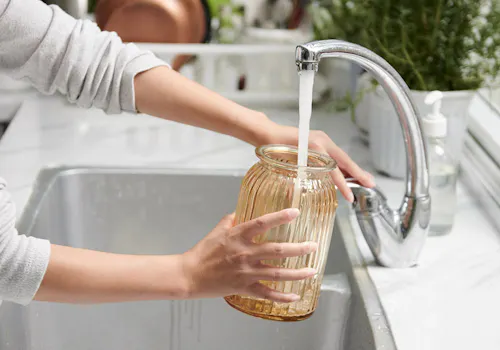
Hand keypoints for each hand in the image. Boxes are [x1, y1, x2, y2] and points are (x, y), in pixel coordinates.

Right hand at [181, 208, 317, 302]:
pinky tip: (295, 296)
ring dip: (297, 273)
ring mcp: (246, 272)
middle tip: (313, 246)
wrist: (190, 275)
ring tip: (312, 270)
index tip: (295, 213)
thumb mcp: (218, 230)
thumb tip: (244, 210)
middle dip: (299, 248)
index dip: (280, 217)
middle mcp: (245, 253)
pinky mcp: (244, 288)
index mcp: (238, 236)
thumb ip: (232, 219)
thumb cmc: (203, 251)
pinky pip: (267, 293)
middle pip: (277, 250)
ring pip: (277, 273)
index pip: (262, 223)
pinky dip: (282, 296)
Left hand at [262, 123, 374, 201]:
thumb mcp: (284, 164)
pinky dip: (342, 164)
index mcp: (314, 146)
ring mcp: (322, 140)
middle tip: (371, 184)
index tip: (350, 196)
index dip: (343, 184)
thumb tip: (298, 196)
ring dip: (353, 169)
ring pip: (341, 156)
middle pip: (344, 160)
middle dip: (358, 173)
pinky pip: (334, 154)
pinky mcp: (319, 141)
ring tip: (365, 180)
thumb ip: (294, 178)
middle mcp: (321, 141)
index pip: (333, 169)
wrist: (267, 133)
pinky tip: (348, 173)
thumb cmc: (272, 148)